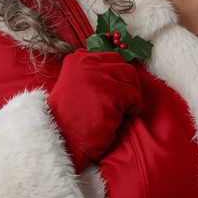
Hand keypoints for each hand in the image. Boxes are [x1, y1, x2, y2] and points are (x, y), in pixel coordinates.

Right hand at [47, 49, 142, 172]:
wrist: (63, 140)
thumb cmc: (68, 117)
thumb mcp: (72, 84)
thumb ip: (89, 72)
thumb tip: (113, 67)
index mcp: (76, 60)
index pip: (109, 57)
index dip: (116, 73)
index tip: (116, 86)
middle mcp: (87, 64)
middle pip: (122, 65)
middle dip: (127, 82)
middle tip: (125, 98)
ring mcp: (100, 79)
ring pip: (130, 77)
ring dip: (131, 93)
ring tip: (124, 107)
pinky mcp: (111, 96)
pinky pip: (134, 96)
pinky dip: (134, 107)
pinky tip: (124, 115)